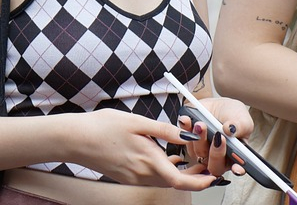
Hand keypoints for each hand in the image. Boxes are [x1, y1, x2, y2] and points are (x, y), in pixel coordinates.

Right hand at [64, 110, 220, 190]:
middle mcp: (141, 175)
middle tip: (209, 164)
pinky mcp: (126, 176)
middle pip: (174, 182)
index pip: (179, 181)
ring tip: (195, 159)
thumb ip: (167, 131)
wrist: (73, 140)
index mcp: (148, 161)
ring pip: (164, 180)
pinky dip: (166, 171)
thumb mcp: (139, 122)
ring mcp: (132, 178)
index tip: (214, 177)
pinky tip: (171, 158)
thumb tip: (190, 135)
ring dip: (181, 173)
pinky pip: (152, 178)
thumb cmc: (103, 127)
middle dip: (195, 176)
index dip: (200, 182)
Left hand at [178, 97, 255, 178]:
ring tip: (201, 123)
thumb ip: (241, 126)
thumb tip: (230, 130)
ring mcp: (203, 152)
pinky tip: (188, 120)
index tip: (237, 166)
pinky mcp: (190, 144)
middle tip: (217, 135)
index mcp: (235, 155)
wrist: (217, 105)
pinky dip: (186, 129)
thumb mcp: (242, 118)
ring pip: (199, 153)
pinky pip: (185, 141)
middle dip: (216, 152)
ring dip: (200, 138)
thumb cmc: (233, 114)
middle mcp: (218, 158)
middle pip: (215, 166)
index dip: (237, 169)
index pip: (237, 168)